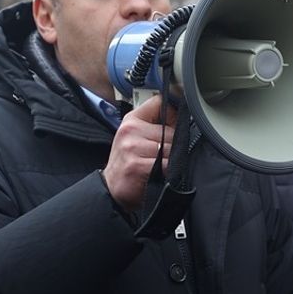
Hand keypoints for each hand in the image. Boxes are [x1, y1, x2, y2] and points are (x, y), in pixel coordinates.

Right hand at [102, 96, 176, 211]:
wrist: (111, 190)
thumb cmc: (127, 164)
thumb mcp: (135, 138)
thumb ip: (156, 124)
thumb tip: (182, 117)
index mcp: (131, 121)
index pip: (160, 103)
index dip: (173, 114)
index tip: (174, 124)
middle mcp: (130, 130)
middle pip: (172, 131)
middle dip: (173, 146)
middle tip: (161, 158)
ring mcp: (133, 147)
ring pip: (172, 149)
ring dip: (172, 161)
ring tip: (159, 167)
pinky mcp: (138, 165)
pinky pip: (167, 165)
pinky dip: (169, 172)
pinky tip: (159, 175)